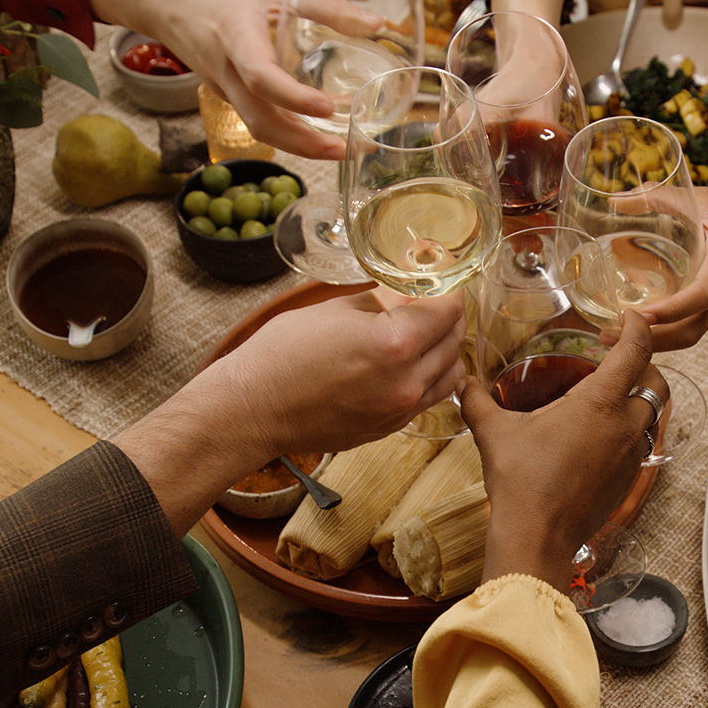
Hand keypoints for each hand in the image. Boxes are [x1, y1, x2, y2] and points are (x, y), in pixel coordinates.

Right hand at [88, 0, 382, 160]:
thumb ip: (325, 5)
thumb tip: (377, 25)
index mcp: (235, 35)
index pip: (262, 76)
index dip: (295, 97)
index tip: (328, 108)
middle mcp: (226, 70)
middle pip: (263, 122)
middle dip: (307, 143)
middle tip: (350, 149)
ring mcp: (223, 87)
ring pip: (259, 128)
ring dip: (300, 145)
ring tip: (342, 148)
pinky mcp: (225, 92)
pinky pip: (255, 119)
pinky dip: (286, 131)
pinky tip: (315, 130)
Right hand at [117, 290, 466, 531]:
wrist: (252, 410)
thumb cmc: (282, 354)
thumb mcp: (335, 309)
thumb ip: (383, 299)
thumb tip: (410, 288)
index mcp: (396, 344)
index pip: (448, 309)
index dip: (446, 289)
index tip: (440, 279)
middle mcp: (407, 382)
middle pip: (455, 340)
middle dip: (447, 316)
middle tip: (431, 299)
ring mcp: (401, 410)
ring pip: (450, 373)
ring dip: (444, 349)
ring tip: (421, 333)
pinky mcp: (390, 428)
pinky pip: (429, 397)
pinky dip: (429, 376)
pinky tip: (406, 362)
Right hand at [466, 313, 657, 584]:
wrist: (537, 537)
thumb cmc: (520, 481)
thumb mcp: (494, 433)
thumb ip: (477, 400)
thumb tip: (460, 381)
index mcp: (600, 403)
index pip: (636, 351)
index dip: (638, 328)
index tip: (630, 317)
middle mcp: (624, 425)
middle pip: (656, 383)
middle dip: (644, 365)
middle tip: (617, 359)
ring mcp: (631, 455)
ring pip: (651, 416)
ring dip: (638, 400)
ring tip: (608, 397)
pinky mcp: (628, 481)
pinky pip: (640, 445)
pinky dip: (629, 431)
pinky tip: (599, 436)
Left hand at [632, 187, 707, 350]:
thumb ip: (664, 199)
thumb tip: (618, 200)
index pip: (701, 295)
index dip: (671, 309)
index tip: (639, 315)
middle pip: (689, 331)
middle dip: (649, 341)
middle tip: (608, 336)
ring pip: (691, 336)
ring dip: (655, 342)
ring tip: (617, 337)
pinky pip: (696, 329)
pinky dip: (669, 333)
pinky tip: (645, 326)